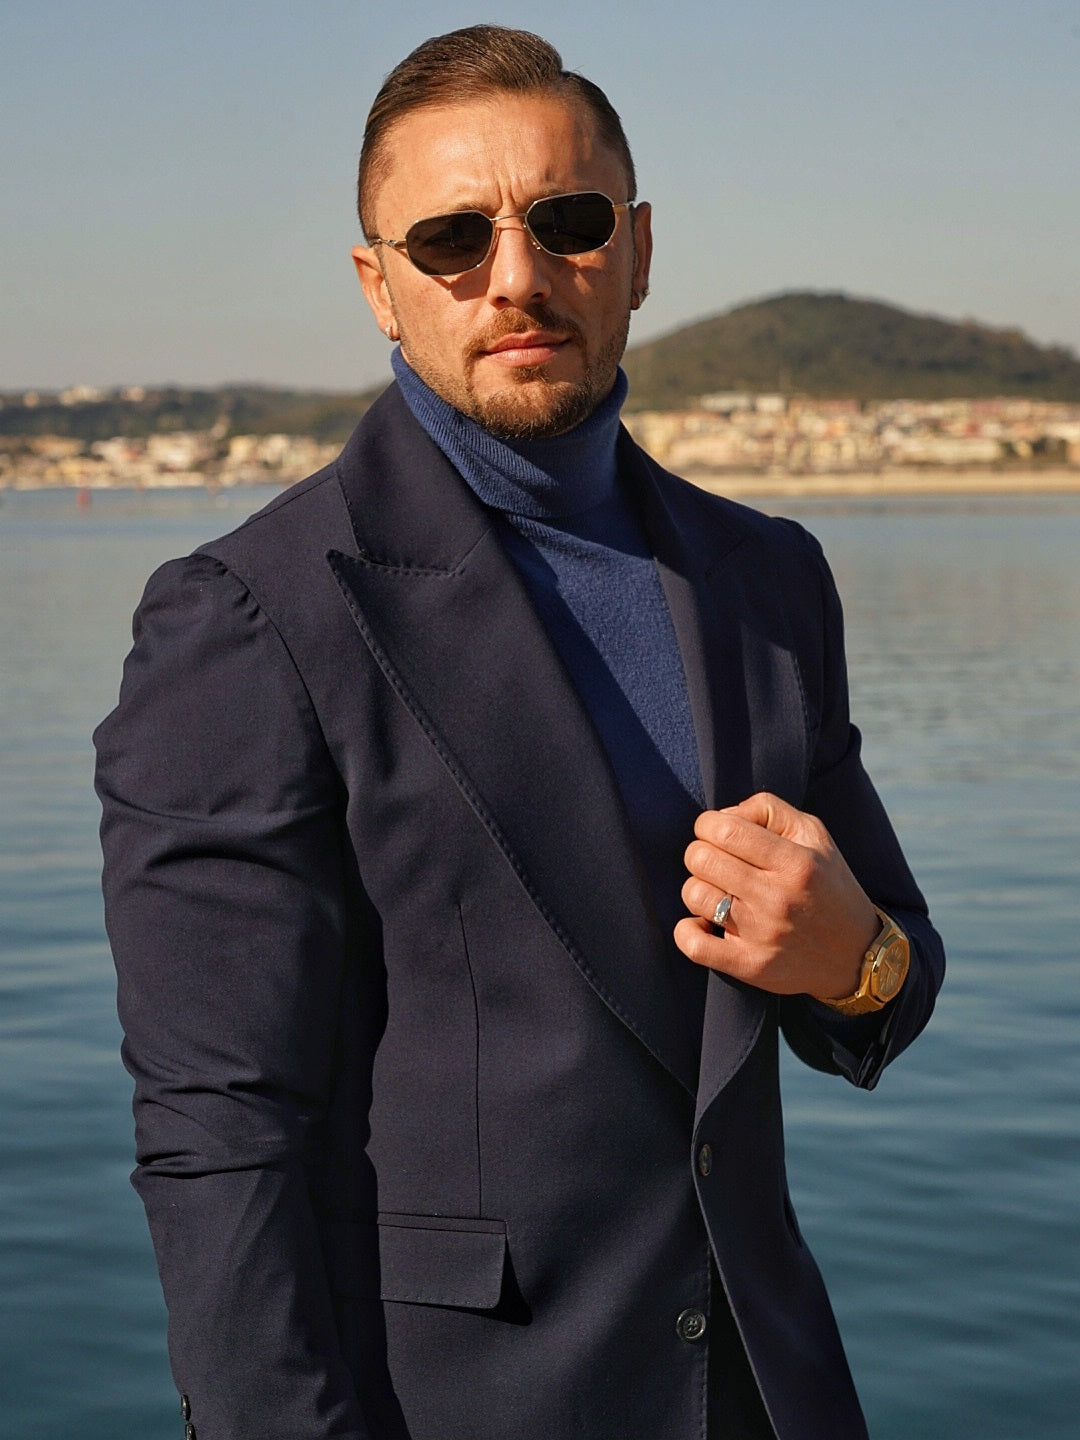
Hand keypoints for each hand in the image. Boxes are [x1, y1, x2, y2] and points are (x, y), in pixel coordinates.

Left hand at [674, 792, 878, 1000]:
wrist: (857, 954)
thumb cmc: (828, 885)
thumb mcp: (815, 835)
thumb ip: (768, 810)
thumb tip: (722, 815)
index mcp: (795, 862)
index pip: (724, 829)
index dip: (708, 824)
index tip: (717, 833)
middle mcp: (777, 898)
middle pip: (701, 859)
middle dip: (701, 852)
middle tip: (718, 862)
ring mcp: (762, 935)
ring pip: (694, 895)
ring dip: (699, 889)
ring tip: (720, 893)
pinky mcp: (750, 966)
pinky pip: (694, 945)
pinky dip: (687, 931)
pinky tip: (704, 923)